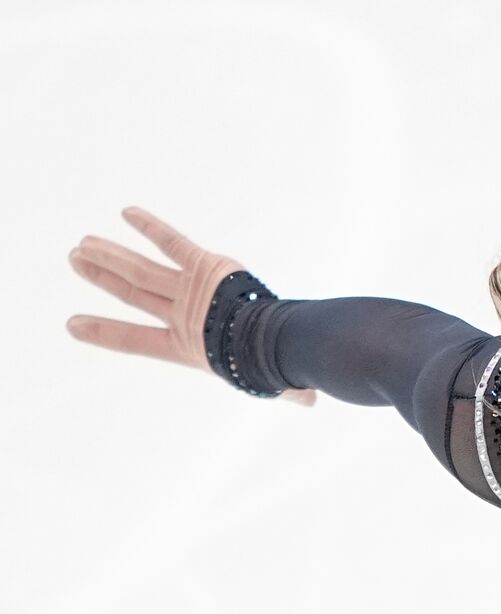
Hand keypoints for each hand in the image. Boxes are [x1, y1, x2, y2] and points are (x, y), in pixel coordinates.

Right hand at [65, 206, 316, 405]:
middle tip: (76, 259)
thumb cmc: (272, 368)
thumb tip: (314, 402)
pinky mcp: (206, 266)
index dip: (104, 333)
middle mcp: (182, 316)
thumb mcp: (273, 381)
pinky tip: (128, 211)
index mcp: (188, 348)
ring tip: (83, 243)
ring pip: (141, 270)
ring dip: (111, 255)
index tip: (72, 324)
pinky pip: (174, 243)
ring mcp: (190, 291)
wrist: (273, 345)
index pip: (136, 341)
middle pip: (133, 293)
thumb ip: (290, 391)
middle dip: (102, 276)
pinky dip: (153, 228)